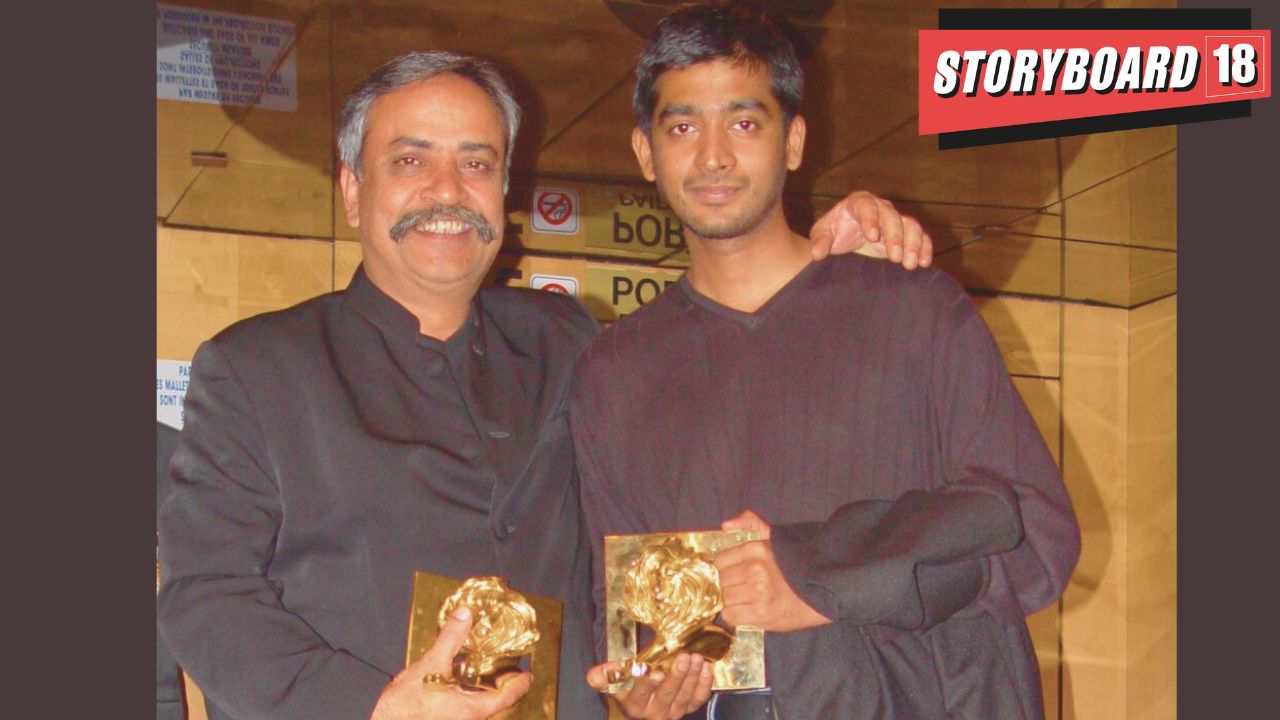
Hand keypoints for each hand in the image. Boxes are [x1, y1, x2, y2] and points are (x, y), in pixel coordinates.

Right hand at [370, 606, 531, 719]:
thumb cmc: (404, 708)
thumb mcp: (430, 666)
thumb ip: (450, 640)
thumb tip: (465, 615)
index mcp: (472, 710)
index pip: (507, 697)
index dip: (520, 684)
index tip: (527, 675)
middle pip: (493, 704)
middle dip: (499, 686)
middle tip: (503, 670)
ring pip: (476, 707)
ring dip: (479, 691)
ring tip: (475, 672)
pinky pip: (460, 710)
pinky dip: (463, 696)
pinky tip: (451, 684)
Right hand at [586, 653, 712, 718]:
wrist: (642, 699)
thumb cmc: (626, 684)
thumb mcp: (611, 681)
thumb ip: (602, 676)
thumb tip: (595, 674)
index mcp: (633, 706)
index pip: (640, 695)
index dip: (647, 684)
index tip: (654, 670)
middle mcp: (653, 714)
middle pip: (667, 695)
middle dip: (677, 676)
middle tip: (684, 657)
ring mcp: (673, 713)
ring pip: (685, 697)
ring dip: (692, 677)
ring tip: (696, 658)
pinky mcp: (687, 709)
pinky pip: (698, 700)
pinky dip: (704, 685)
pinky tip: (706, 668)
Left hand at [716, 509, 831, 632]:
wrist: (821, 595)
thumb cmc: (794, 568)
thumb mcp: (775, 539)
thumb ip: (750, 524)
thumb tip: (725, 525)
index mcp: (756, 549)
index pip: (720, 561)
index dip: (725, 569)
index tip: (733, 575)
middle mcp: (754, 569)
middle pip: (721, 580)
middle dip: (728, 586)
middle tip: (741, 589)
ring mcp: (757, 592)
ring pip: (724, 598)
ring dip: (732, 602)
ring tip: (746, 601)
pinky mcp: (760, 613)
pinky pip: (730, 615)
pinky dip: (735, 616)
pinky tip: (748, 611)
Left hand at [809, 191, 932, 268]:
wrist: (845, 238)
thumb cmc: (834, 232)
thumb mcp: (823, 235)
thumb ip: (820, 242)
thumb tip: (817, 254)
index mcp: (859, 203)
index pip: (866, 207)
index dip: (871, 220)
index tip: (872, 237)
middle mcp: (880, 208)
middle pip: (892, 216)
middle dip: (895, 236)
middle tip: (895, 257)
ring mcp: (896, 220)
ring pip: (910, 225)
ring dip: (913, 244)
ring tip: (910, 264)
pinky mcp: (906, 234)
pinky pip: (921, 236)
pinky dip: (925, 248)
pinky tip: (924, 263)